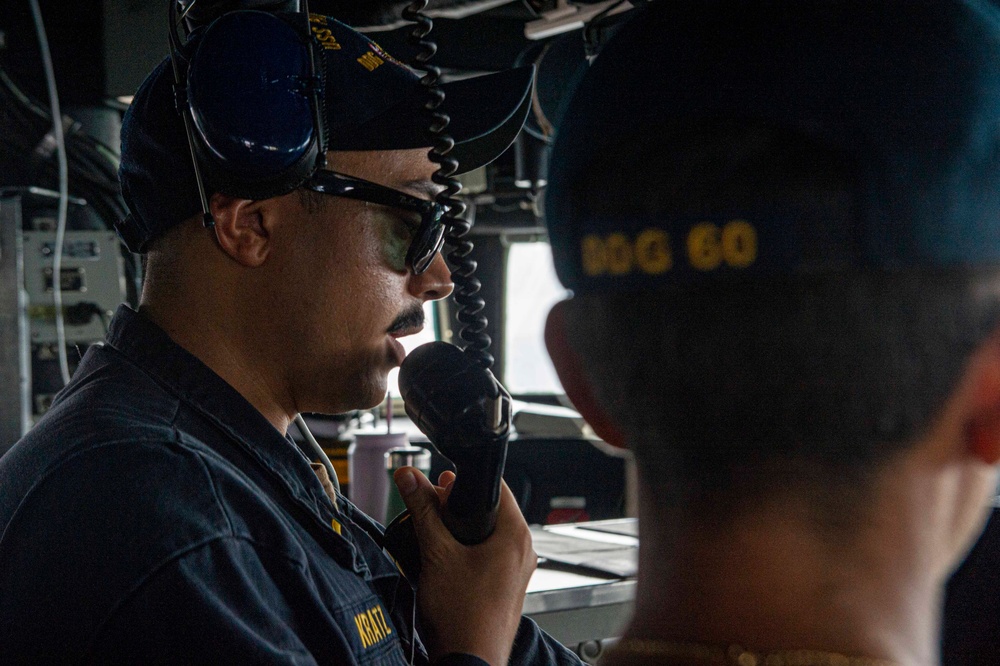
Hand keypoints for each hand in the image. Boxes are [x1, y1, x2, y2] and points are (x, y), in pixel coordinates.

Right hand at [393, 467, 535, 665]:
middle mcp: (523, 552)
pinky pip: (488, 557)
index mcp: (516, 536)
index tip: (443, 482)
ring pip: (488, 535)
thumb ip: (422, 510)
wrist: (468, 660)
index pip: (497, 487)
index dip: (465, 481)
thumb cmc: (462, 616)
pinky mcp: (504, 588)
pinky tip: (444, 559)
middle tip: (431, 507)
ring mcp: (516, 572)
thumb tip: (411, 479)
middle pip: (491, 510)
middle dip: (457, 506)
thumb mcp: (436, 553)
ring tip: (433, 533)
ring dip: (459, 530)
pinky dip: (467, 551)